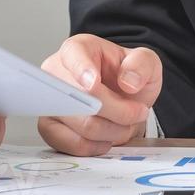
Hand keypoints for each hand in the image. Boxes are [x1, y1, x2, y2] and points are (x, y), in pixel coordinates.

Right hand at [37, 34, 161, 155]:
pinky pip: (71, 144)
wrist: (122, 99)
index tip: (93, 82)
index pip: (74, 56)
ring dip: (112, 131)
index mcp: (78, 49)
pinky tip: (107, 138)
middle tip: (138, 112)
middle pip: (83, 99)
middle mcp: (56, 73)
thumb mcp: (145, 61)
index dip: (82, 70)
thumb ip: (142, 64)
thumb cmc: (127, 77)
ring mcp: (50, 101)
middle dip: (118, 112)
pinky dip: (96, 146)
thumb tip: (128, 81)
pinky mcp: (49, 127)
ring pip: (82, 125)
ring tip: (125, 125)